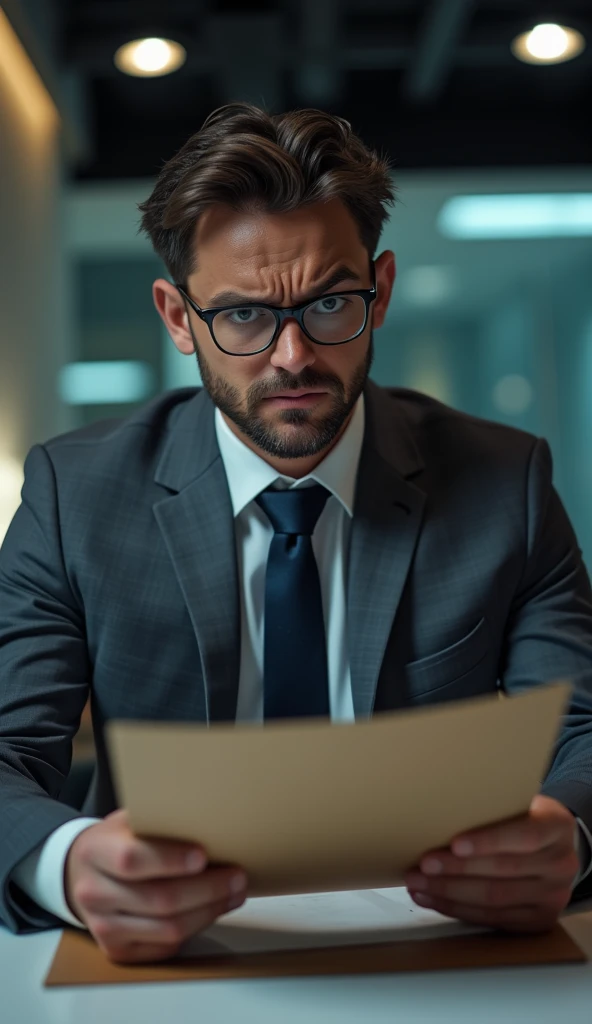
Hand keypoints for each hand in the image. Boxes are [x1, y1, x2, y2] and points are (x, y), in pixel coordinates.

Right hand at [65, 809, 246, 962]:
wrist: (80, 873)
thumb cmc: (116, 841)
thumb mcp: (128, 819)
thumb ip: (159, 818)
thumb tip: (210, 815)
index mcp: (95, 852)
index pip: (132, 860)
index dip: (170, 859)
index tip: (203, 855)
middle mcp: (94, 893)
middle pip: (158, 899)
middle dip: (206, 889)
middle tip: (237, 876)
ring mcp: (103, 927)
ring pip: (167, 928)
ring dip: (209, 911)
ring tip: (234, 893)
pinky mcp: (118, 950)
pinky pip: (165, 945)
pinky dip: (196, 928)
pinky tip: (211, 909)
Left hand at [404, 795, 580, 931]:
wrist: (552, 845)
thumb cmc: (521, 817)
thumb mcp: (516, 801)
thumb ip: (491, 807)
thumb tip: (437, 809)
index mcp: (557, 827)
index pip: (524, 836)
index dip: (488, 841)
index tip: (454, 844)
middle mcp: (561, 864)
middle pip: (504, 871)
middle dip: (457, 870)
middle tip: (423, 865)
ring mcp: (553, 897)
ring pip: (495, 899)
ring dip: (450, 893)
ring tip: (418, 885)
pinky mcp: (540, 920)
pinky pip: (494, 919)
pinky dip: (458, 910)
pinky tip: (433, 900)